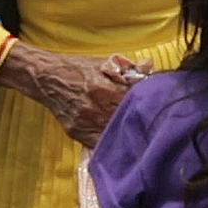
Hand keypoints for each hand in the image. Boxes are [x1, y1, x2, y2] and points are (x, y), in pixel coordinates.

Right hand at [0, 45, 146, 145]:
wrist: (48, 78)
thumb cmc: (79, 68)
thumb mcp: (106, 62)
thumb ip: (129, 67)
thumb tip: (150, 67)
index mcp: (105, 88)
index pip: (135, 101)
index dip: (149, 105)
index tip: (159, 107)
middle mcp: (96, 108)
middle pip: (126, 121)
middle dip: (140, 122)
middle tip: (155, 125)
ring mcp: (86, 123)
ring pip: (114, 135)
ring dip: (127, 135)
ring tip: (143, 138)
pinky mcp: (78, 133)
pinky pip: (99, 144)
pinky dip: (111, 144)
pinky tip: (121, 143)